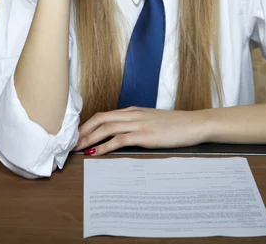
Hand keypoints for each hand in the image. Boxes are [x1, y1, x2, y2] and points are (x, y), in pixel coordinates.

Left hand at [74, 107, 208, 155]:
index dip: (88, 124)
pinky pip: (119, 140)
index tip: (78, 135)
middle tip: (71, 143)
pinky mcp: (143, 135)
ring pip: (106, 128)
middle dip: (83, 131)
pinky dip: (104, 146)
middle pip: (100, 119)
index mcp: (133, 111)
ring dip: (89, 139)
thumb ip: (137, 125)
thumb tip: (123, 135)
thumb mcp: (152, 121)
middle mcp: (132, 114)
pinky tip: (95, 153)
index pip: (104, 115)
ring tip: (78, 149)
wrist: (193, 124)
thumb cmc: (175, 125)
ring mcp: (137, 124)